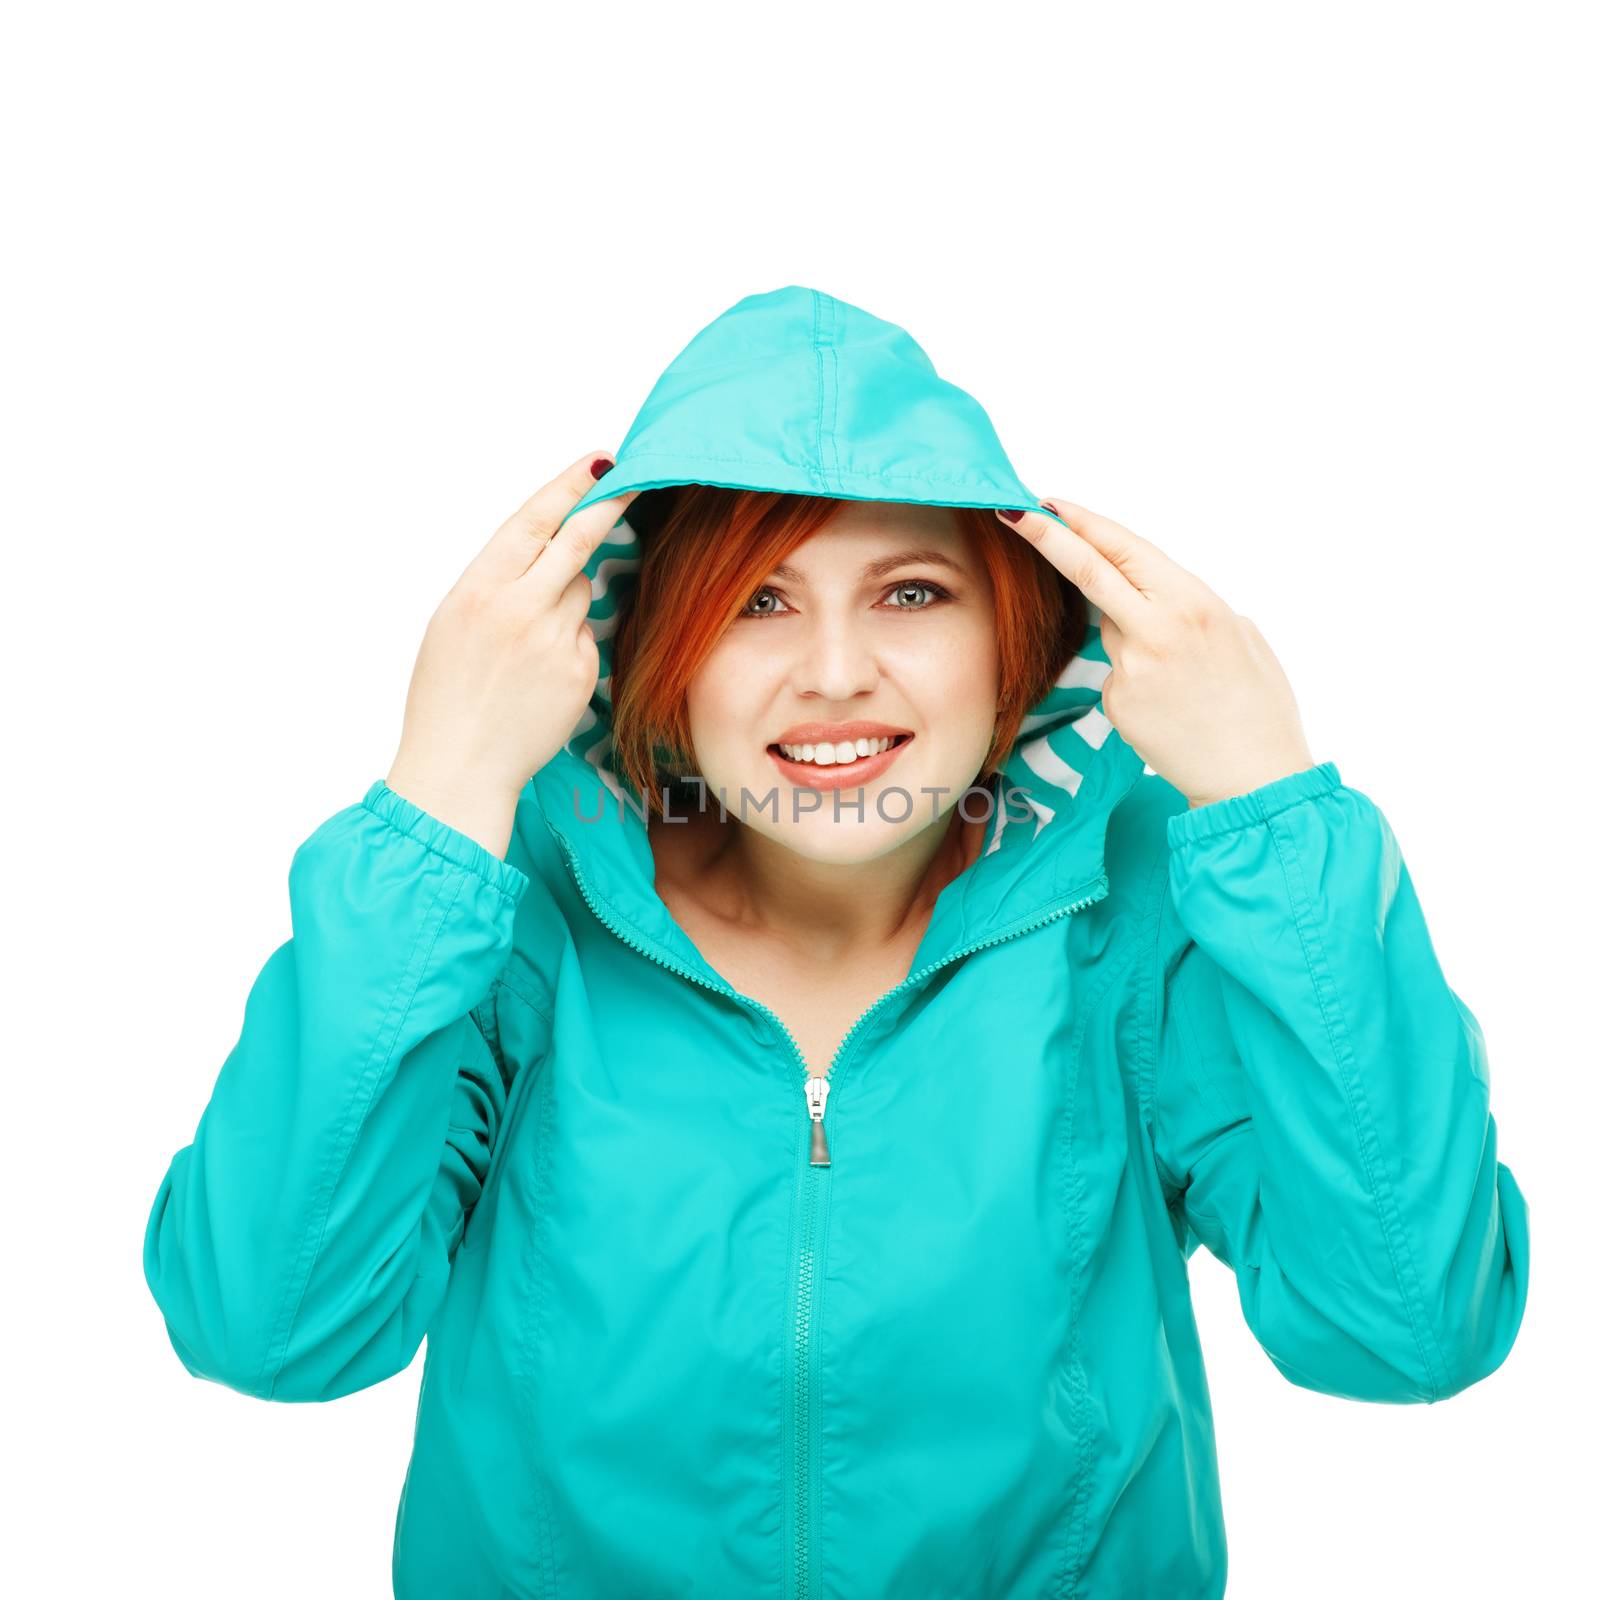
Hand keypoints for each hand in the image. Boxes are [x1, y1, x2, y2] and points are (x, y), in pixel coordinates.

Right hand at [385, 451, 639, 857]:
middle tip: (632, 480)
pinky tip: (541, 676)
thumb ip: (498, 581)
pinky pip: (587, 636)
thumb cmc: (448, 693)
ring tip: (525, 643)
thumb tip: (542, 549)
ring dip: (567, 598)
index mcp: (479, 589)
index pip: (535, 521)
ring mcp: (555, 641)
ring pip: (582, 592)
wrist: (460, 765)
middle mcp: (520, 609)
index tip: (600, 461)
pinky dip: (572, 643)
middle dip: (608, 506)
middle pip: (579, 541)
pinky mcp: (581, 672)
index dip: (570, 485)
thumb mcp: (454, 622)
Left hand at [995, 498, 1314, 809]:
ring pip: (1110, 629)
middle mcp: (1158, 628)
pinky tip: (1169, 709)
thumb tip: (1160, 598)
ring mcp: (1131, 667)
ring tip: (1181, 679)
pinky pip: (1115, 674)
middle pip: (1090, 571)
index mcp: (1194, 602)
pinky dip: (1135, 680)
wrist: (1253, 779)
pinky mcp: (1116, 701)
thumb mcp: (1241, 636)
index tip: (1048, 502)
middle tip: (1013, 513)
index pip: (1124, 549)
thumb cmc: (1258, 708)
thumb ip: (1192, 609)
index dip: (1082, 522)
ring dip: (1130, 635)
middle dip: (1047, 537)